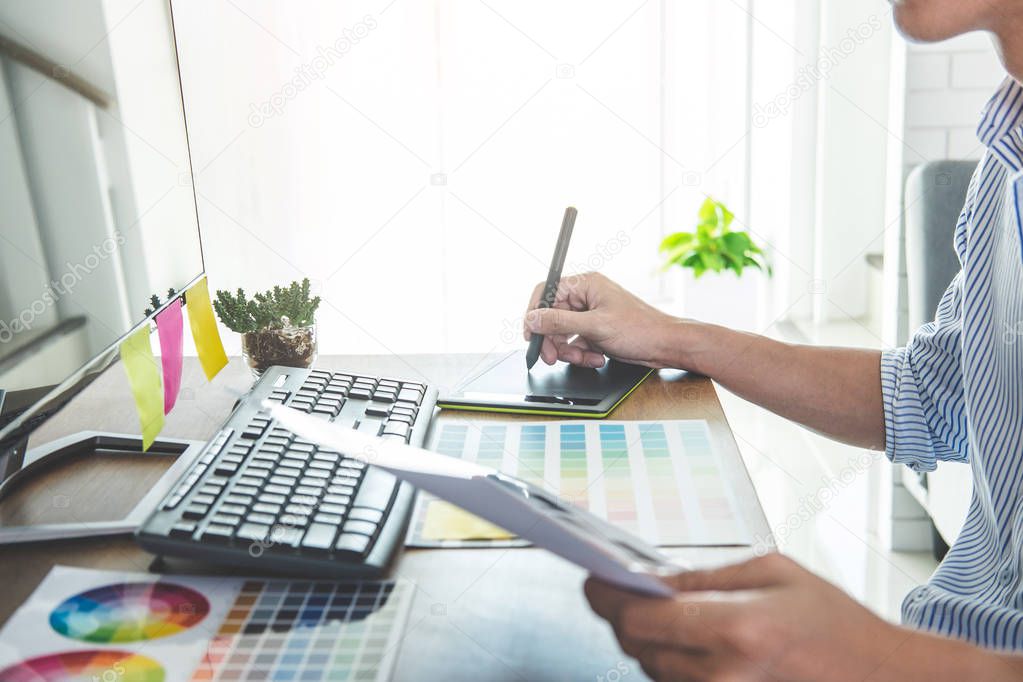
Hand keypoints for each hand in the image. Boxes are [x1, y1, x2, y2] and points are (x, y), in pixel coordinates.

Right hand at [522, 272, 683, 368]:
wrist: (666, 346)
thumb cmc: (641, 329)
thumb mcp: (596, 326)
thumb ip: (560, 322)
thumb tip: (533, 319)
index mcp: (586, 284)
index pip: (546, 292)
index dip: (534, 313)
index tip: (531, 335)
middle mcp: (586, 296)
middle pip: (551, 317)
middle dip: (553, 340)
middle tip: (552, 357)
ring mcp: (590, 314)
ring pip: (562, 333)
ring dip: (569, 351)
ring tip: (585, 358)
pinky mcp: (595, 330)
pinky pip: (575, 343)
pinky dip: (582, 354)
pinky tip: (597, 358)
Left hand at [585, 554, 906, 681]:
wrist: (881, 679)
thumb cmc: (834, 623)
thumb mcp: (774, 572)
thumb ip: (706, 574)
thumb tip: (652, 576)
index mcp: (736, 629)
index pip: (638, 619)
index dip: (606, 597)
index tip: (593, 580)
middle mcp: (723, 677)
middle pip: (636, 648)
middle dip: (623, 615)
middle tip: (624, 590)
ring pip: (651, 671)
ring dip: (647, 642)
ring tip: (669, 616)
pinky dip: (671, 666)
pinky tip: (689, 645)